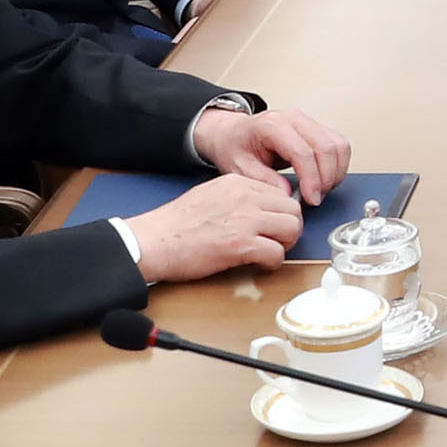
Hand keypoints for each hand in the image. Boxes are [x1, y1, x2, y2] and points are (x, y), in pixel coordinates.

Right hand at [125, 171, 308, 280]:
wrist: (153, 241)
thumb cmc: (175, 224)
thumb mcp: (210, 195)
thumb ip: (238, 198)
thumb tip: (261, 209)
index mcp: (238, 183)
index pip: (281, 193)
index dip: (281, 212)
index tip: (274, 224)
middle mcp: (246, 197)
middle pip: (293, 209)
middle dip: (289, 227)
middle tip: (278, 240)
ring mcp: (246, 220)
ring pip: (292, 228)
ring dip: (285, 244)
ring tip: (270, 251)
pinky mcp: (242, 245)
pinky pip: (277, 253)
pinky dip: (273, 262)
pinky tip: (260, 264)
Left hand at [194, 102, 350, 203]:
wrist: (234, 133)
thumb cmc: (236, 146)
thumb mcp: (239, 168)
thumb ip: (264, 181)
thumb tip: (287, 193)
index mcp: (272, 126)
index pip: (303, 152)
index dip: (311, 179)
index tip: (311, 198)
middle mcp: (294, 119)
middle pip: (326, 147)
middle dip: (326, 178)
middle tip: (316, 198)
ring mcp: (308, 121)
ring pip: (338, 145)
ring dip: (336, 172)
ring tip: (320, 190)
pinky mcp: (317, 128)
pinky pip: (339, 145)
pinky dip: (338, 165)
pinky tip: (326, 179)